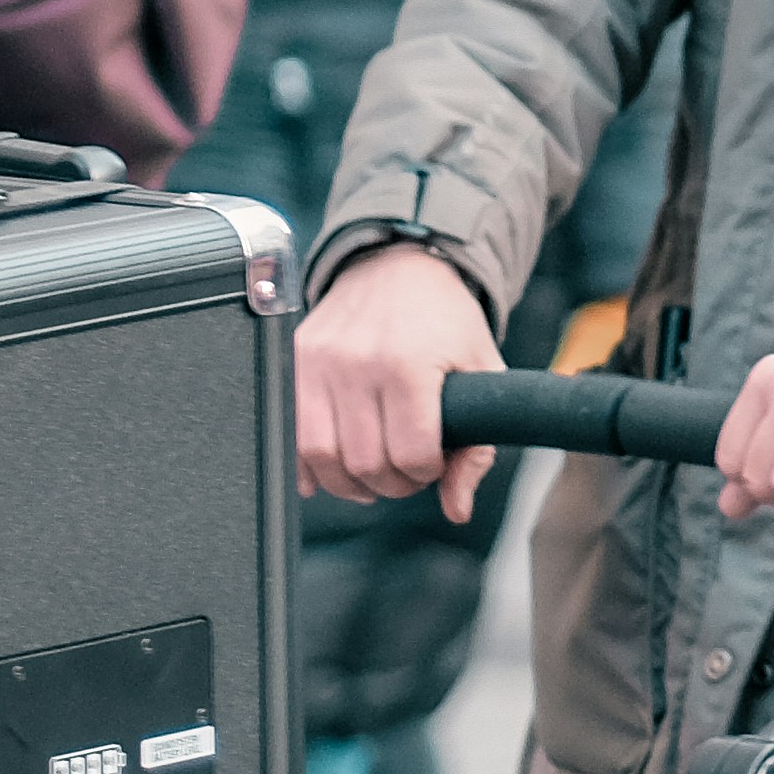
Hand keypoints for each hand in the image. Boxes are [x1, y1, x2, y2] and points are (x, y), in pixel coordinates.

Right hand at [296, 243, 506, 518]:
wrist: (400, 263)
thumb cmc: (446, 321)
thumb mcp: (482, 372)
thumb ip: (475, 449)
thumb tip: (456, 509)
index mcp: (410, 364)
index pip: (412, 456)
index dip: (426, 473)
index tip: (432, 461)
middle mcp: (359, 362)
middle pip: (366, 464)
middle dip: (392, 482)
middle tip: (406, 468)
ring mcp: (321, 361)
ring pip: (322, 457)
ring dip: (349, 481)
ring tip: (373, 471)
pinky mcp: (296, 360)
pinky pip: (291, 435)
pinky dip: (309, 465)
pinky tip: (333, 468)